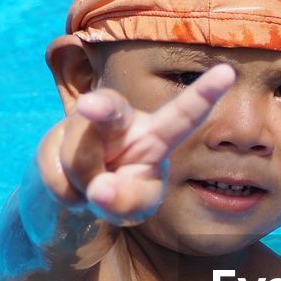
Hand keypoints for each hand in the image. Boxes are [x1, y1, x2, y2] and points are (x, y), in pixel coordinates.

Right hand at [36, 64, 236, 224]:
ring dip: (86, 187)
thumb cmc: (122, 194)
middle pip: (110, 110)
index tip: (228, 73)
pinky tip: (73, 186)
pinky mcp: (52, 141)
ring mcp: (83, 127)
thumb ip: (130, 202)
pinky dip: (68, 195)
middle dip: (99, 108)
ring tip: (93, 187)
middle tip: (91, 107)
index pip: (183, 114)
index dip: (204, 94)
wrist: (74, 196)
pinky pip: (59, 179)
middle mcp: (120, 121)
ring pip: (81, 161)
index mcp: (156, 134)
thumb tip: (99, 190)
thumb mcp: (136, 207)